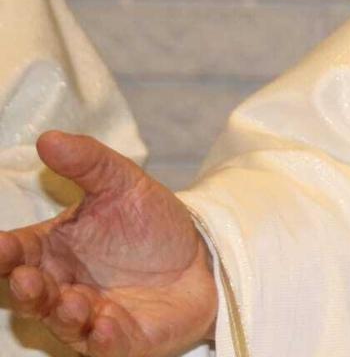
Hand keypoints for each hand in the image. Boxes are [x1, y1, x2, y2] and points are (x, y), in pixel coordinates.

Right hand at [1, 131, 216, 355]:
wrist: (204, 256)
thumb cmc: (150, 225)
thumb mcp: (123, 184)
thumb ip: (88, 164)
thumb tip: (48, 138)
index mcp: (53, 251)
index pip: (17, 254)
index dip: (5, 253)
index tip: (0, 246)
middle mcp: (64, 288)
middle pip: (32, 295)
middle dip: (26, 289)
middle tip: (25, 277)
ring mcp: (92, 317)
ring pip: (64, 323)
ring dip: (64, 314)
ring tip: (73, 301)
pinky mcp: (124, 340)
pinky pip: (106, 346)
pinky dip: (102, 339)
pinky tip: (104, 326)